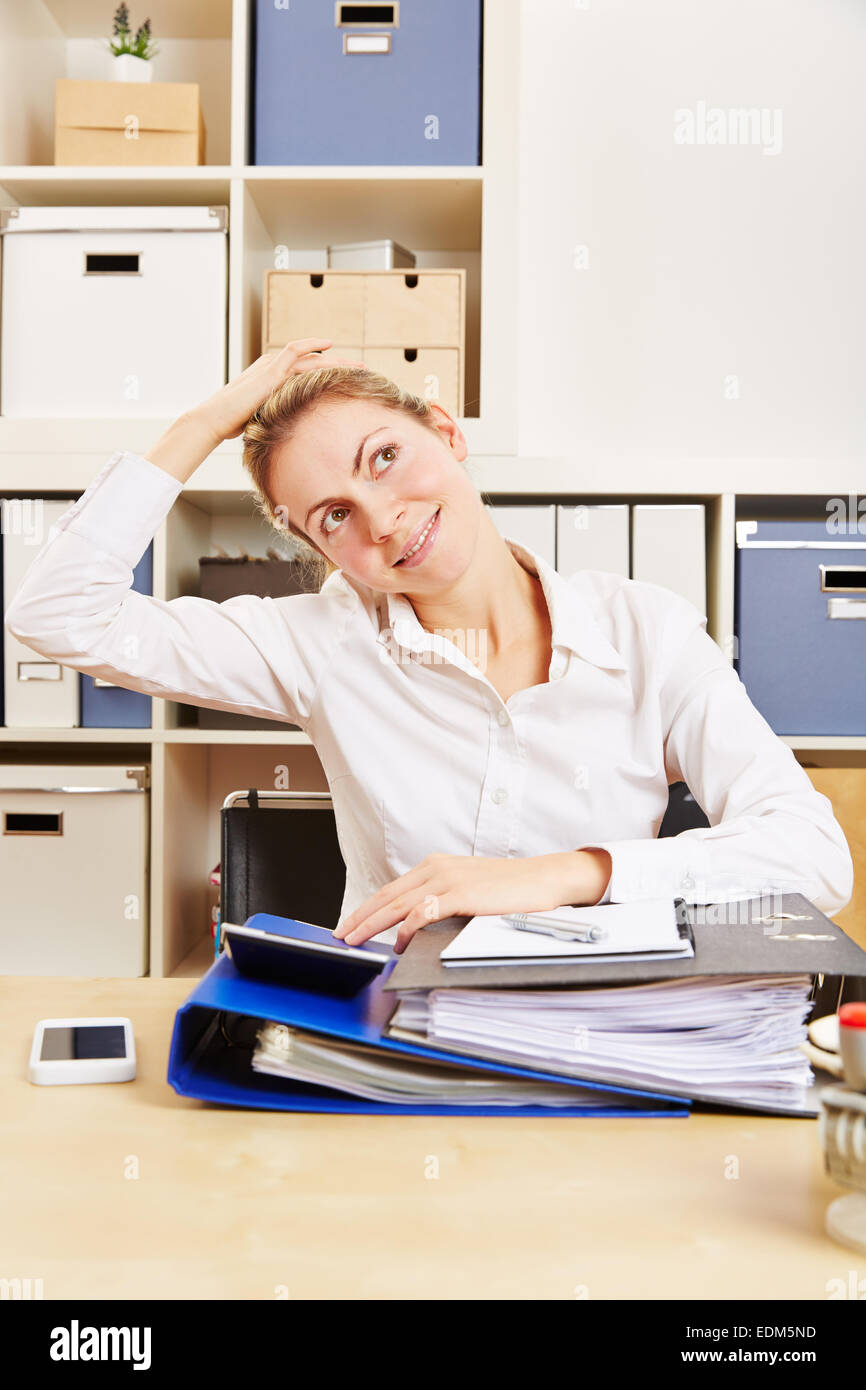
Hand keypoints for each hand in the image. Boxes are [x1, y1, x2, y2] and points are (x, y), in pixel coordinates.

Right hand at [189, 338, 367, 446]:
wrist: (216, 420)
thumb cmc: (235, 424)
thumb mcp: (265, 419)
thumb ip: (281, 418)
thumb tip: (297, 437)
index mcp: (273, 377)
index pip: (308, 371)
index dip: (330, 375)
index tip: (349, 382)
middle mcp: (274, 367)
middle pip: (315, 363)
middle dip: (341, 366)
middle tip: (363, 371)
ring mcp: (272, 367)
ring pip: (312, 358)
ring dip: (337, 360)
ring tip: (358, 365)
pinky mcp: (271, 370)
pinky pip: (296, 351)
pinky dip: (313, 345)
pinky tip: (330, 345)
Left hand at [332, 850, 611, 952]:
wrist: (543, 879)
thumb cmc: (510, 888)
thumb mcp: (468, 890)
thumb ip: (441, 901)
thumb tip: (415, 925)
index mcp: (436, 866)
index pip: (391, 888)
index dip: (366, 907)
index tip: (349, 922)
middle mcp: (437, 868)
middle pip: (387, 895)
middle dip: (359, 916)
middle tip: (340, 934)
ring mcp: (448, 880)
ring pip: (398, 904)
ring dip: (372, 924)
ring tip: (355, 940)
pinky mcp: (461, 894)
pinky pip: (424, 912)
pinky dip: (406, 928)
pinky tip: (397, 942)